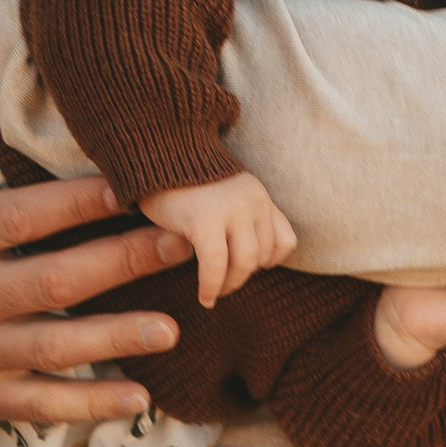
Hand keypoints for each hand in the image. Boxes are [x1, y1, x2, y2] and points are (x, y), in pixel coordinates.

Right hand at [0, 151, 193, 446]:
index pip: (22, 214)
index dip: (84, 197)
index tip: (135, 180)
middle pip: (58, 275)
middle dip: (127, 256)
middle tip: (185, 240)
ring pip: (58, 344)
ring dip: (121, 335)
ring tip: (173, 324)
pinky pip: (39, 404)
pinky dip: (87, 405)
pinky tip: (134, 398)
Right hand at [145, 168, 296, 305]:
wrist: (159, 150)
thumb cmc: (185, 181)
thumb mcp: (224, 196)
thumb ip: (239, 219)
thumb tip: (243, 263)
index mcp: (259, 197)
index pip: (286, 241)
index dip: (269, 262)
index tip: (249, 269)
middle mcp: (253, 201)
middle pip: (262, 257)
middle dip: (242, 277)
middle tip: (223, 285)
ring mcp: (232, 210)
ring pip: (244, 264)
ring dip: (229, 285)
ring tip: (214, 292)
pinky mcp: (205, 220)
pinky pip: (215, 265)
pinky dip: (211, 286)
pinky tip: (204, 296)